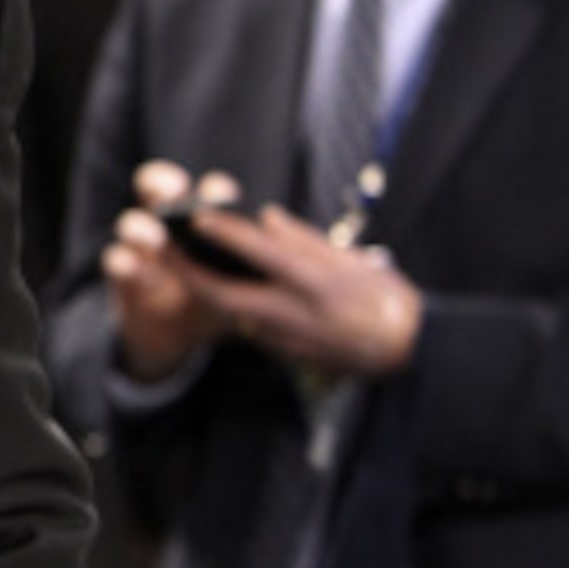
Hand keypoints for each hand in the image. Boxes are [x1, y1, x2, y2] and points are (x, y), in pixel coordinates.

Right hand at [102, 160, 238, 380]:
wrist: (174, 336)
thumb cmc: (214, 301)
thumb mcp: (238, 284)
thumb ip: (251, 263)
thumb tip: (276, 242)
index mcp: (199, 220)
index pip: (202, 192)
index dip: (212, 190)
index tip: (222, 195)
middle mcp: (165, 223)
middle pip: (155, 187)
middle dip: (162, 184)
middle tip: (173, 192)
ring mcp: (139, 248)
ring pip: (131, 224)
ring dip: (142, 227)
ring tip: (155, 239)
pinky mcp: (122, 277)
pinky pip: (116, 261)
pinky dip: (124, 262)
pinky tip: (136, 268)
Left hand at [178, 201, 423, 381]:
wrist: (405, 350)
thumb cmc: (383, 297)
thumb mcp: (351, 260)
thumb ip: (304, 240)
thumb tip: (266, 218)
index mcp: (316, 281)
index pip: (262, 253)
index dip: (226, 234)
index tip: (197, 216)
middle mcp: (296, 311)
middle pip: (226, 294)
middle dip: (189, 272)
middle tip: (163, 249)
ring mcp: (288, 336)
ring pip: (231, 313)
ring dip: (203, 289)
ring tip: (178, 263)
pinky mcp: (286, 351)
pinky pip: (247, 326)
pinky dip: (229, 306)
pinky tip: (213, 288)